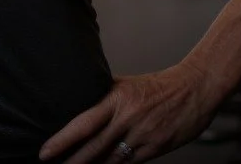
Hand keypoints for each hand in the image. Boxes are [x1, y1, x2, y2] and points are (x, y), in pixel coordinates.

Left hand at [38, 62, 216, 162]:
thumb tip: (81, 104)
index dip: (63, 139)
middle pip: (93, 147)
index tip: (45, 152)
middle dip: (71, 161)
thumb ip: (105, 96)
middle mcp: (127, 119)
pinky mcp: (155, 150)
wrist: (195, 89)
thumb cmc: (158, 86)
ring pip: (110, 160)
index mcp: (117, 99)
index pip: (84, 123)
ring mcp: (142, 137)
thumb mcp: (127, 84)